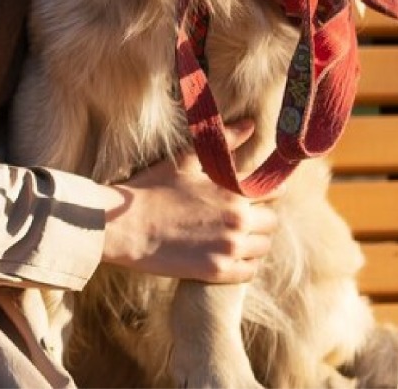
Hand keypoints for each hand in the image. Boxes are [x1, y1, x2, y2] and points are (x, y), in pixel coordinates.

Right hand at [97, 120, 277, 282]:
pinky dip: (244, 263)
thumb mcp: (187, 160)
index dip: (269, 190)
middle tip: (239, 216)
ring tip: (231, 235)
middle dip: (259, 217)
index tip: (258, 194)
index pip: (274, 191)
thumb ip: (224, 142)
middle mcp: (237, 221)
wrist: (124, 225)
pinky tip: (226, 254)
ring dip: (252, 241)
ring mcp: (228, 249)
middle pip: (271, 222)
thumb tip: (250, 125)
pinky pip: (250, 271)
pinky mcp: (217, 272)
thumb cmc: (152, 188)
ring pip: (263, 248)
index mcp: (233, 192)